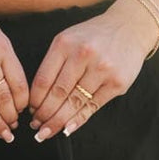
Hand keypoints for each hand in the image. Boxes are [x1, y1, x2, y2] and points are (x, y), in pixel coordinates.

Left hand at [27, 0, 158, 142]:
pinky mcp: (117, 83)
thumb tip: (38, 98)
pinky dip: (78, 120)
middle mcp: (83, 55)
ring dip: (58, 121)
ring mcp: (102, 69)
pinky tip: (67, 128)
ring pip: (74, 103)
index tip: (30, 111)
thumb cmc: (93, 36)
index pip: (44, 79)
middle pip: (58, 93)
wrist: (129, 28)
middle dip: (44, 115)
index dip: (34, 100)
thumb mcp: (68, 40)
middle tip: (36, 127)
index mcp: (64, 44)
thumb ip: (54, 64)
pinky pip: (93, 106)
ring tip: (47, 131)